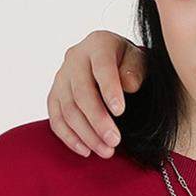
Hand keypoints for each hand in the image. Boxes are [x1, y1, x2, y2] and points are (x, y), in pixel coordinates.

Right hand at [47, 30, 145, 158]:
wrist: (115, 62)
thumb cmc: (131, 63)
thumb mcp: (141, 60)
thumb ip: (136, 70)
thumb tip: (128, 85)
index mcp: (98, 43)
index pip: (101, 67)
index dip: (109, 89)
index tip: (120, 111)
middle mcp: (74, 57)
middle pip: (81, 92)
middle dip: (97, 120)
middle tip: (114, 141)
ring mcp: (61, 77)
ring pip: (67, 109)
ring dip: (86, 134)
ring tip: (106, 151)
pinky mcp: (55, 95)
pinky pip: (56, 118)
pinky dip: (69, 137)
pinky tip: (85, 150)